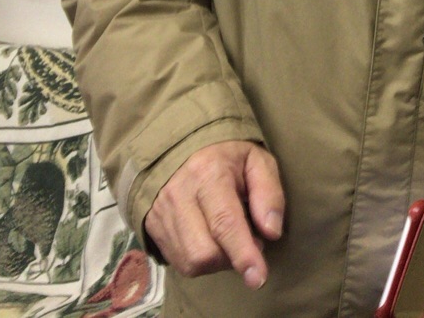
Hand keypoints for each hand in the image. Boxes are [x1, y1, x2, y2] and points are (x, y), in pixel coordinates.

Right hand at [143, 140, 283, 288]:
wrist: (183, 146)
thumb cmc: (229, 157)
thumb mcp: (258, 162)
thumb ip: (269, 194)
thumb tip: (271, 233)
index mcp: (208, 173)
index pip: (224, 222)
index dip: (243, 253)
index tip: (257, 277)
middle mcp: (178, 194)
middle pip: (205, 251)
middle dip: (233, 257)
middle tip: (249, 239)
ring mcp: (161, 213)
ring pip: (191, 262)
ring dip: (218, 261)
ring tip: (229, 238)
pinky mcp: (152, 227)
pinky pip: (179, 262)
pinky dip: (201, 261)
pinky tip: (211, 241)